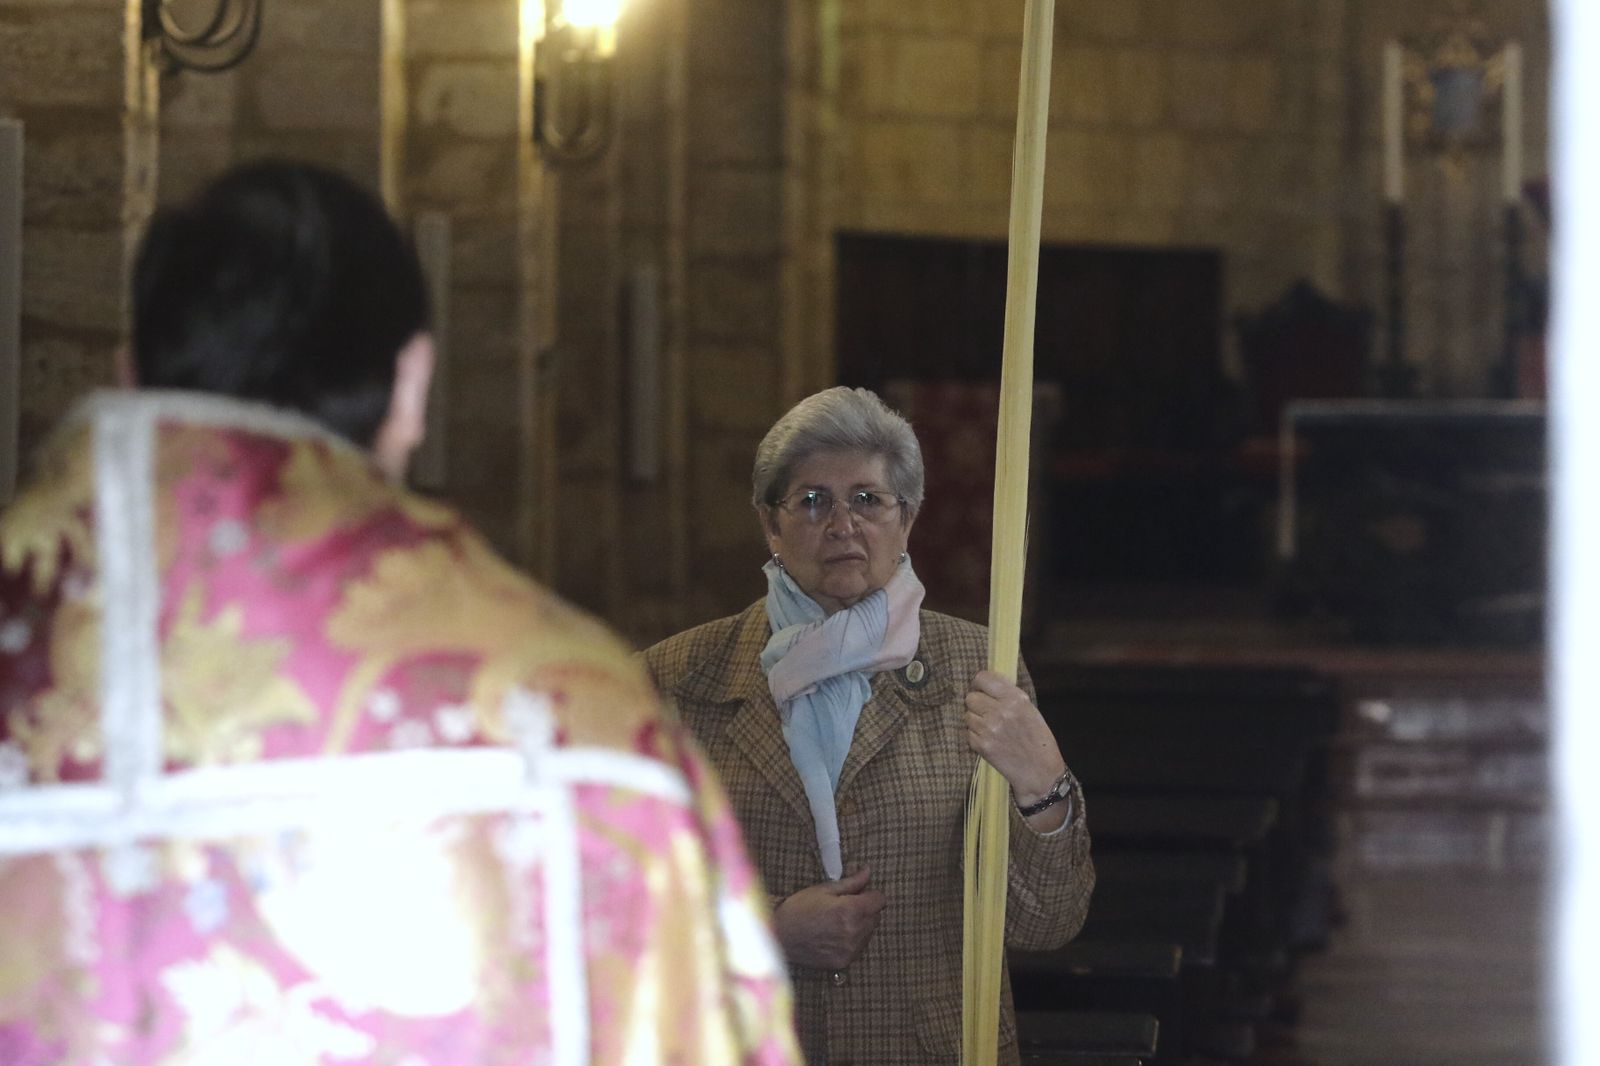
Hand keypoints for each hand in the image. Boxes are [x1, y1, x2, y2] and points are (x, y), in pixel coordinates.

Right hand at [772, 866, 887, 970]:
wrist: (779, 935)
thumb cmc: (798, 908)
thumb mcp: (823, 889)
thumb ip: (850, 883)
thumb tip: (867, 872)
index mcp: (851, 910)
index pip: (880, 900)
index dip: (871, 894)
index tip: (859, 893)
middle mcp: (854, 932)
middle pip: (875, 917)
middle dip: (865, 909)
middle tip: (844, 906)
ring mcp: (849, 949)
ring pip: (868, 933)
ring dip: (860, 925)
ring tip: (836, 921)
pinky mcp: (843, 962)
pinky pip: (858, 948)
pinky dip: (851, 941)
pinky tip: (833, 935)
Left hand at [965, 670, 1067, 821]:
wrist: (1039, 771)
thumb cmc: (1038, 740)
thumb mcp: (1030, 710)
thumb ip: (1009, 695)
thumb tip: (987, 683)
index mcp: (1015, 699)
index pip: (983, 678)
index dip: (980, 684)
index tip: (982, 690)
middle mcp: (1000, 711)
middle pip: (970, 697)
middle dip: (977, 704)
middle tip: (988, 713)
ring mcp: (988, 728)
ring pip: (967, 715)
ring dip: (976, 721)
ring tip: (992, 729)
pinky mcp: (980, 745)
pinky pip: (968, 732)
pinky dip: (976, 736)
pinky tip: (990, 741)